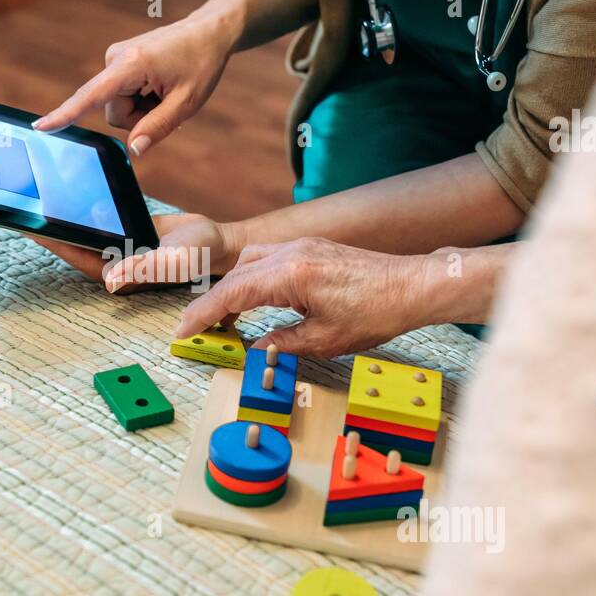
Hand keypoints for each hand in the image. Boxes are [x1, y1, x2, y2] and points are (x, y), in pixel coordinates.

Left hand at [28, 213, 240, 293]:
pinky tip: (72, 189)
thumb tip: (112, 281)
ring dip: (65, 215)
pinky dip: (86, 207)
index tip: (29, 225)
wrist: (217, 240)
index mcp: (120, 271)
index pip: (77, 255)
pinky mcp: (126, 231)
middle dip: (51, 227)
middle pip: (75, 242)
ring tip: (39, 194)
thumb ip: (144, 268)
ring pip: (85, 229)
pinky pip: (101, 219)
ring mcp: (118, 246)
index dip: (53, 242)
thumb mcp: (175, 259)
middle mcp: (114, 261)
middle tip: (24, 203)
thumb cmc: (199, 254)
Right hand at [31, 13, 236, 156]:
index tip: (40, 127)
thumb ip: (158, 127)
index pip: (91, 97)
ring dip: (142, 108)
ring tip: (165, 91)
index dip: (66, 115)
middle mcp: (115, 59)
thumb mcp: (187, 102)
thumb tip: (133, 150)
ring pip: (116, 107)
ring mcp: (114, 59)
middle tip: (168, 101)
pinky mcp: (117, 63)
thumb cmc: (201, 64)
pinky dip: (141, 99)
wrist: (208, 32)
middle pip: (112, 112)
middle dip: (139, 117)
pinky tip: (158, 86)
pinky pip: (121, 97)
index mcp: (131, 65)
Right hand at [173, 238, 428, 356]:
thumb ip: (282, 344)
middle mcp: (291, 252)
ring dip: (233, 288)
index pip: (232, 293)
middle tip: (196, 329)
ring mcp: (302, 246)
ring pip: (250, 262)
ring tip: (225, 319)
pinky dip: (254, 279)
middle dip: (212, 303)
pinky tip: (256, 300)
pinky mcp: (312, 248)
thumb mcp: (325, 340)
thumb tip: (254, 350)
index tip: (183, 331)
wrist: (412, 286)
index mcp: (291, 274)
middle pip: (235, 275)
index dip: (203, 314)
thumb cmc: (376, 312)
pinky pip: (269, 259)